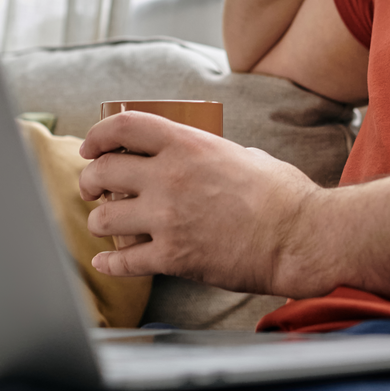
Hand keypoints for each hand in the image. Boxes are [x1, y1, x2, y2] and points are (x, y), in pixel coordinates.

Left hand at [78, 112, 325, 295]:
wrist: (299, 236)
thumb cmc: (282, 194)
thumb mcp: (243, 154)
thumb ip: (209, 155)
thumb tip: (198, 159)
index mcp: (188, 144)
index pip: (124, 127)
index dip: (99, 134)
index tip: (91, 146)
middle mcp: (170, 177)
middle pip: (103, 172)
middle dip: (90, 181)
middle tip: (92, 190)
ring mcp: (168, 218)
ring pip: (104, 219)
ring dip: (100, 223)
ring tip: (108, 225)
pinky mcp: (173, 257)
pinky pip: (124, 261)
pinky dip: (110, 263)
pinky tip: (108, 262)